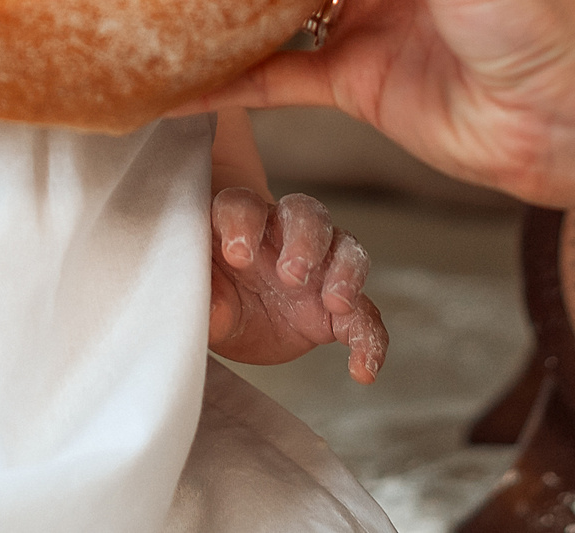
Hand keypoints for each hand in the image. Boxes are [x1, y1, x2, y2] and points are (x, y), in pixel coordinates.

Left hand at [208, 189, 387, 381]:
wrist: (236, 321)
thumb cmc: (216, 295)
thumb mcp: (204, 301)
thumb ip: (205, 301)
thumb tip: (207, 308)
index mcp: (242, 224)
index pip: (244, 206)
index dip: (242, 224)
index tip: (237, 255)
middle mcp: (284, 235)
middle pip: (305, 214)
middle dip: (304, 240)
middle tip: (292, 274)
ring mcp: (319, 265)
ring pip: (346, 249)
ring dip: (347, 272)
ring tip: (336, 303)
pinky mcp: (337, 306)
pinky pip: (365, 315)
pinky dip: (370, 338)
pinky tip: (364, 367)